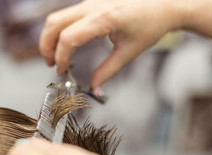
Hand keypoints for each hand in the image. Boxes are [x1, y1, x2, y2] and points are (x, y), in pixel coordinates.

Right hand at [39, 0, 185, 89]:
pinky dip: (60, 31)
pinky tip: (68, 44)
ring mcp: (89, 1)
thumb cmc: (151, 24)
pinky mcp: (90, 2)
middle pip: (54, 23)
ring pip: (57, 17)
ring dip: (51, 37)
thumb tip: (94, 89)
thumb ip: (107, 72)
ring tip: (57, 56)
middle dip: (46, 46)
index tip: (62, 72)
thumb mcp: (129, 52)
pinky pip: (66, 15)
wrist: (165, 3)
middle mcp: (92, 6)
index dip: (61, 58)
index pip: (69, 38)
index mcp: (103, 18)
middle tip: (52, 64)